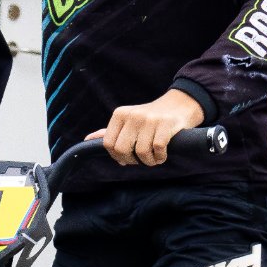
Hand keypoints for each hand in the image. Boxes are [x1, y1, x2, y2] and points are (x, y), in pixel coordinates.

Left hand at [88, 89, 206, 166]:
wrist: (179, 105)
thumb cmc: (151, 117)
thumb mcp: (128, 120)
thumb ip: (109, 131)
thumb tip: (87, 140)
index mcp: (120, 114)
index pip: (108, 144)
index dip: (117, 156)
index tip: (127, 158)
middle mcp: (132, 115)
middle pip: (122, 150)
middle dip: (132, 161)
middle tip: (141, 160)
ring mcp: (149, 120)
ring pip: (141, 152)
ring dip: (149, 161)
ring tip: (154, 158)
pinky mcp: (165, 125)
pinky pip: (157, 150)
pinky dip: (160, 158)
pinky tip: (162, 155)